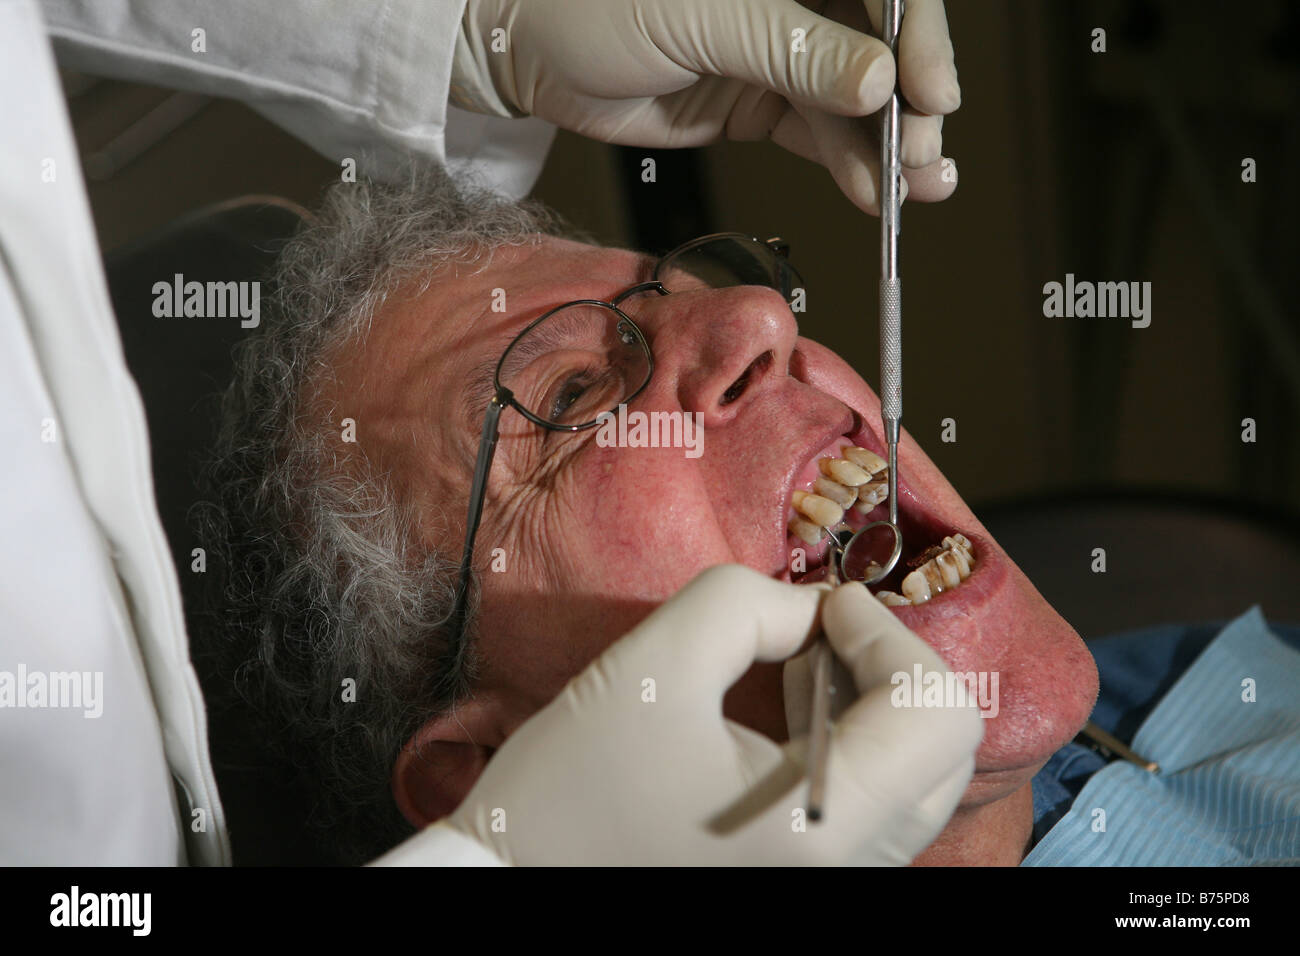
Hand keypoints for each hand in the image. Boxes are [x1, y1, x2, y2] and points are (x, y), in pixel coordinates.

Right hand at [440, 566, 979, 864]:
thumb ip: (746, 603)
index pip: (936, 714)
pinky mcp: (809, 882)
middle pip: (945, 750)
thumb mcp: (652, 663)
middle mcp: (847, 871)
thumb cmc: (571, 793)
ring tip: (791, 673)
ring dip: (873, 704)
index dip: (889, 635)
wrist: (511, 888)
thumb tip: (811, 610)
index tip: (827, 606)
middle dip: (890, 667)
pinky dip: (850, 745)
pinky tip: (782, 719)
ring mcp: (834, 884)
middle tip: (818, 635)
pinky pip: (874, 806)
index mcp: (821, 826)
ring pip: (915, 778)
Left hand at [452, 0, 959, 214]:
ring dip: (891, 145)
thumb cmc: (592, 1)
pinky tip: (877, 191)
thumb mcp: (699, 17)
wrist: (527, 49)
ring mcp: (783, 48)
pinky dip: (851, 163)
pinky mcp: (761, 100)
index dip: (917, 37)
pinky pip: (821, 132)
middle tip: (922, 153)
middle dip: (910, 100)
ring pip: (859, 96)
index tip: (929, 92)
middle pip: (883, 43)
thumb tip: (877, 81)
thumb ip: (791, 49)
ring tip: (918, 189)